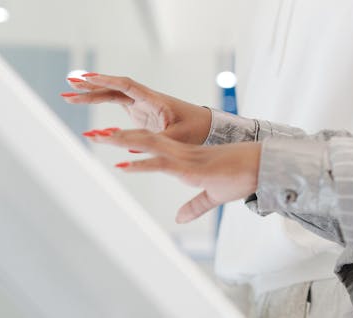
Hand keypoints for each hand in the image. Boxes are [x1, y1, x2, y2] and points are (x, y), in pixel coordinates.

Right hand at [61, 73, 211, 145]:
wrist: (207, 127)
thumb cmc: (196, 130)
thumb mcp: (177, 138)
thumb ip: (155, 140)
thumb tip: (129, 146)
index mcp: (155, 100)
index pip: (127, 86)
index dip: (107, 82)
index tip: (88, 78)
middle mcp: (146, 98)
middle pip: (115, 88)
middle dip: (93, 86)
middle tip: (69, 84)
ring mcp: (142, 104)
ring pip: (113, 94)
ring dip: (92, 93)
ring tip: (68, 93)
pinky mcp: (140, 111)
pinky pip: (116, 102)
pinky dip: (100, 101)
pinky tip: (84, 101)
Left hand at [86, 128, 260, 222]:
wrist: (260, 168)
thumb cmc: (241, 179)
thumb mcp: (213, 197)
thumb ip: (195, 206)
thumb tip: (179, 218)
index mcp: (184, 157)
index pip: (151, 145)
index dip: (130, 141)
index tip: (109, 139)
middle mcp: (181, 152)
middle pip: (143, 139)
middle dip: (117, 136)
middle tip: (92, 133)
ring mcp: (185, 158)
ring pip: (148, 144)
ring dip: (123, 141)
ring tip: (100, 137)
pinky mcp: (190, 168)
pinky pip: (161, 163)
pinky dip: (140, 163)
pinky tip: (122, 164)